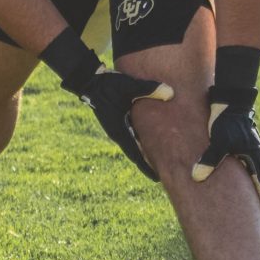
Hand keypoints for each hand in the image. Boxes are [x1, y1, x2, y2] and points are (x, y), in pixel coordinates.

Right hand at [43, 32, 171, 178]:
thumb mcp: (129, 85)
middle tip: (165, 176)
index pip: (135, 153)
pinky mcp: (117, 122)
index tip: (158, 178)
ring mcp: (117, 128)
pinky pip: (131, 137)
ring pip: (134, 146)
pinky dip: (141, 144)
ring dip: (145, 155)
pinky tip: (151, 145)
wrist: (90, 80)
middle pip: (136, 153)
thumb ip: (150, 88)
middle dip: (149, 165)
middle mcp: (118, 132)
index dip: (147, 167)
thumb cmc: (109, 84)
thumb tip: (170, 93)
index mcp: (119, 129)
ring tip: (161, 164)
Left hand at [189, 84, 259, 218]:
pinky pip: (252, 168)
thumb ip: (209, 160)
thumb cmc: (225, 122)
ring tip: (257, 206)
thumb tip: (197, 177)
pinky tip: (245, 185)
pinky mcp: (246, 147)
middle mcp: (258, 157)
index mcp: (256, 159)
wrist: (232, 101)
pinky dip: (252, 180)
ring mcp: (254, 152)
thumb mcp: (217, 141)